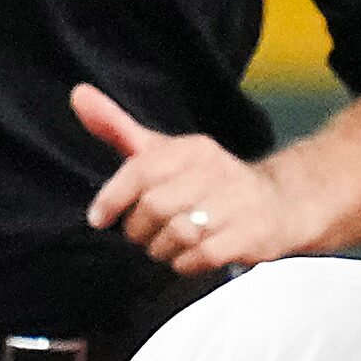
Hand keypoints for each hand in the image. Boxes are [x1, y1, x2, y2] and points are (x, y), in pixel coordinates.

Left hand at [75, 84, 317, 274]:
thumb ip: (120, 129)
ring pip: (178, 234)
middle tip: (143, 235)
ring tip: (166, 247)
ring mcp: (238, 204)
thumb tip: (78, 96)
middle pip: (156, 207)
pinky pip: (203, 255)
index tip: (100, 218)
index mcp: (193, 149)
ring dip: (162, 249)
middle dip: (140, 229)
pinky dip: (186, 264)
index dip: (113, 198)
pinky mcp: (253, 234)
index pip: (141, 170)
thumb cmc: (210, 182)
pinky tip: (187, 259)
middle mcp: (217, 171)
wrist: (281, 203)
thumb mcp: (166, 152)